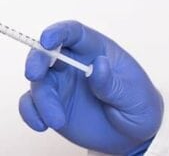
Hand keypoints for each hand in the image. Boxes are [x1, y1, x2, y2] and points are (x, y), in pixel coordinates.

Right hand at [19, 21, 162, 154]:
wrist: (131, 135)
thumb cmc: (138, 106)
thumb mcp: (136, 96)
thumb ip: (114, 83)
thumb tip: (98, 65)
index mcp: (95, 50)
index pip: (73, 33)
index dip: (58, 32)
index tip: (47, 40)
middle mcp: (72, 63)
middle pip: (46, 53)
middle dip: (36, 60)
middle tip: (34, 75)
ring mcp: (59, 83)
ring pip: (38, 82)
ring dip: (42, 100)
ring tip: (57, 121)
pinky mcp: (50, 104)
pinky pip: (31, 104)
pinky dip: (30, 113)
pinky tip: (42, 125)